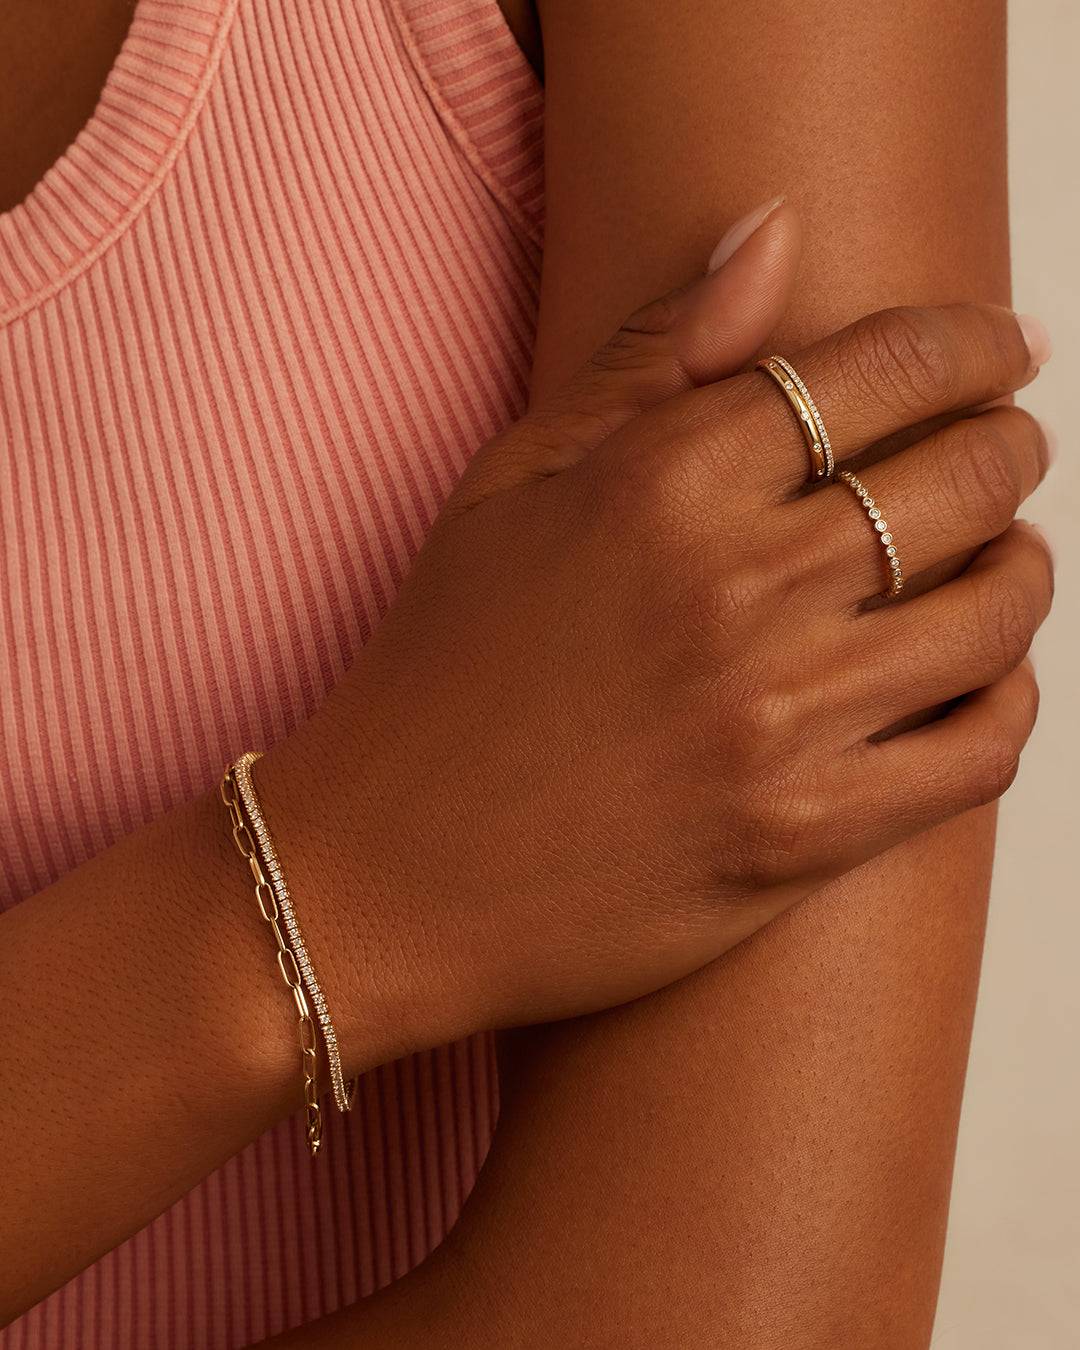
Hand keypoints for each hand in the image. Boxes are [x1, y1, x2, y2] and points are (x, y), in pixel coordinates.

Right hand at [268, 209, 1051, 1056]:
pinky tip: (976, 680)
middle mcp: (735, 591)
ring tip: (997, 559)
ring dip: (1020, 570)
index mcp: (662, 483)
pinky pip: (978, 754)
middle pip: (964, 479)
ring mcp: (777, 722)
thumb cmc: (440, 670)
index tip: (1002, 344)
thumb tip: (776, 229)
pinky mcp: (801, 838)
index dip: (970, 342)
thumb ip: (652, 354)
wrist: (387, 874)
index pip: (882, 368)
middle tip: (1003, 449)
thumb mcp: (512, 484)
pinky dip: (1008, 704)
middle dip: (1009, 447)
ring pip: (994, 613)